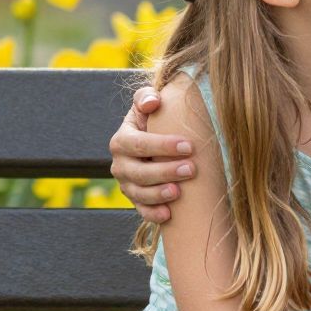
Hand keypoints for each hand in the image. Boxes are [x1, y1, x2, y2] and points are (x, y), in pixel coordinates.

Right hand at [109, 86, 194, 224]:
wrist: (154, 144)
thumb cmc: (154, 120)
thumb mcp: (147, 104)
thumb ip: (146, 97)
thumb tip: (153, 102)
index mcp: (121, 140)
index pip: (139, 144)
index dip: (162, 146)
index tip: (188, 146)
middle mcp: (120, 164)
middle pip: (139, 172)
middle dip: (165, 171)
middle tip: (191, 169)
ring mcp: (126, 184)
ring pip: (139, 194)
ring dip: (159, 194)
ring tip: (179, 192)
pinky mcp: (135, 200)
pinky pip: (141, 210)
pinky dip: (153, 214)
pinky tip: (168, 214)